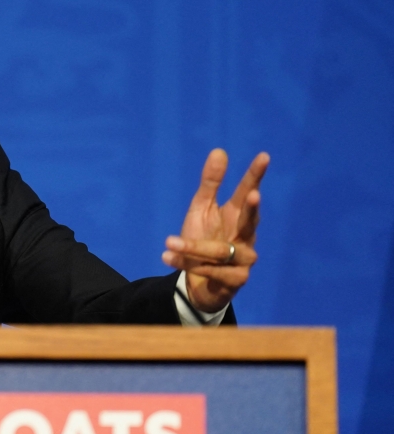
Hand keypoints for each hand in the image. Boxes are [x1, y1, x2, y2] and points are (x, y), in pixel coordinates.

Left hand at [161, 149, 269, 312]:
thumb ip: (210, 184)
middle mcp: (246, 235)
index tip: (264, 156)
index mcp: (237, 214)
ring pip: (222, 251)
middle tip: (253, 195)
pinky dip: (189, 264)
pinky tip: (170, 258)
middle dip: (251, 208)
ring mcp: (245, 259)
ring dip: (194, 247)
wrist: (197, 282)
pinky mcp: (237, 279)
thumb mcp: (201, 210)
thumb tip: (219, 151)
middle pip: (251, 220)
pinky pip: (213, 271)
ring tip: (170, 241)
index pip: (248, 191)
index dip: (255, 175)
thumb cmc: (203, 240)